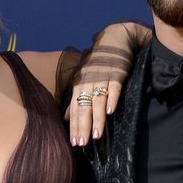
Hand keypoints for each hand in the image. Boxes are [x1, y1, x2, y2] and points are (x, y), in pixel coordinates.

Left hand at [66, 23, 135, 146]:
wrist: (114, 38)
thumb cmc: (98, 63)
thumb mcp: (84, 80)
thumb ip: (76, 100)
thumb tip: (65, 118)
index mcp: (79, 85)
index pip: (75, 109)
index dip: (74, 126)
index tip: (74, 143)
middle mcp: (88, 81)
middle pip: (84, 107)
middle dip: (82, 126)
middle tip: (81, 144)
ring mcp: (102, 76)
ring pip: (98, 100)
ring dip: (97, 118)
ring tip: (96, 136)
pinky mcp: (117, 72)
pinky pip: (114, 87)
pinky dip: (112, 98)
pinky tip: (111, 111)